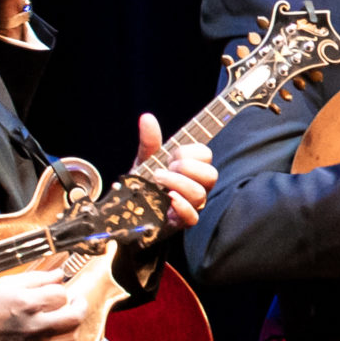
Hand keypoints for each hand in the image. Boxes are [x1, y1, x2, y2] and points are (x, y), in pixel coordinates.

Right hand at [0, 269, 84, 340]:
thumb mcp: (7, 283)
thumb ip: (37, 278)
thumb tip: (59, 274)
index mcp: (28, 303)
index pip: (61, 294)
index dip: (61, 290)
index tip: (55, 290)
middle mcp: (35, 325)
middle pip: (74, 317)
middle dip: (79, 306)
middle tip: (76, 302)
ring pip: (70, 339)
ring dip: (72, 328)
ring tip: (65, 320)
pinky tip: (52, 336)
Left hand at [135, 114, 215, 230]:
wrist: (129, 206)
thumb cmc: (144, 181)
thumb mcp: (145, 159)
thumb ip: (149, 141)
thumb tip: (146, 118)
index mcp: (193, 168)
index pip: (206, 155)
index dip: (187, 153)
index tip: (168, 156)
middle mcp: (198, 186)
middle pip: (211, 175)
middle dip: (186, 168)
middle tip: (163, 170)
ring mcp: (192, 206)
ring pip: (200, 194)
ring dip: (178, 184)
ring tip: (158, 182)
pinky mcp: (181, 222)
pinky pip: (193, 218)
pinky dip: (182, 207)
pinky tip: (168, 199)